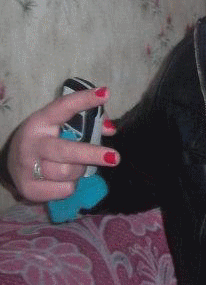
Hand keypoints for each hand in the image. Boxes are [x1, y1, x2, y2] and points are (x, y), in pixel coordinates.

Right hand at [6, 88, 117, 202]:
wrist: (12, 165)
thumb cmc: (45, 141)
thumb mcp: (58, 127)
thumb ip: (87, 123)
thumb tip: (110, 129)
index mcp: (40, 122)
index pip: (63, 107)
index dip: (84, 100)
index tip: (105, 94)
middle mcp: (32, 143)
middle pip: (65, 151)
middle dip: (91, 154)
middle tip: (114, 158)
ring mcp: (27, 167)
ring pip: (67, 172)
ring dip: (79, 171)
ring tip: (74, 167)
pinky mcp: (29, 189)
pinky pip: (64, 189)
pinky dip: (70, 186)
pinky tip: (62, 180)